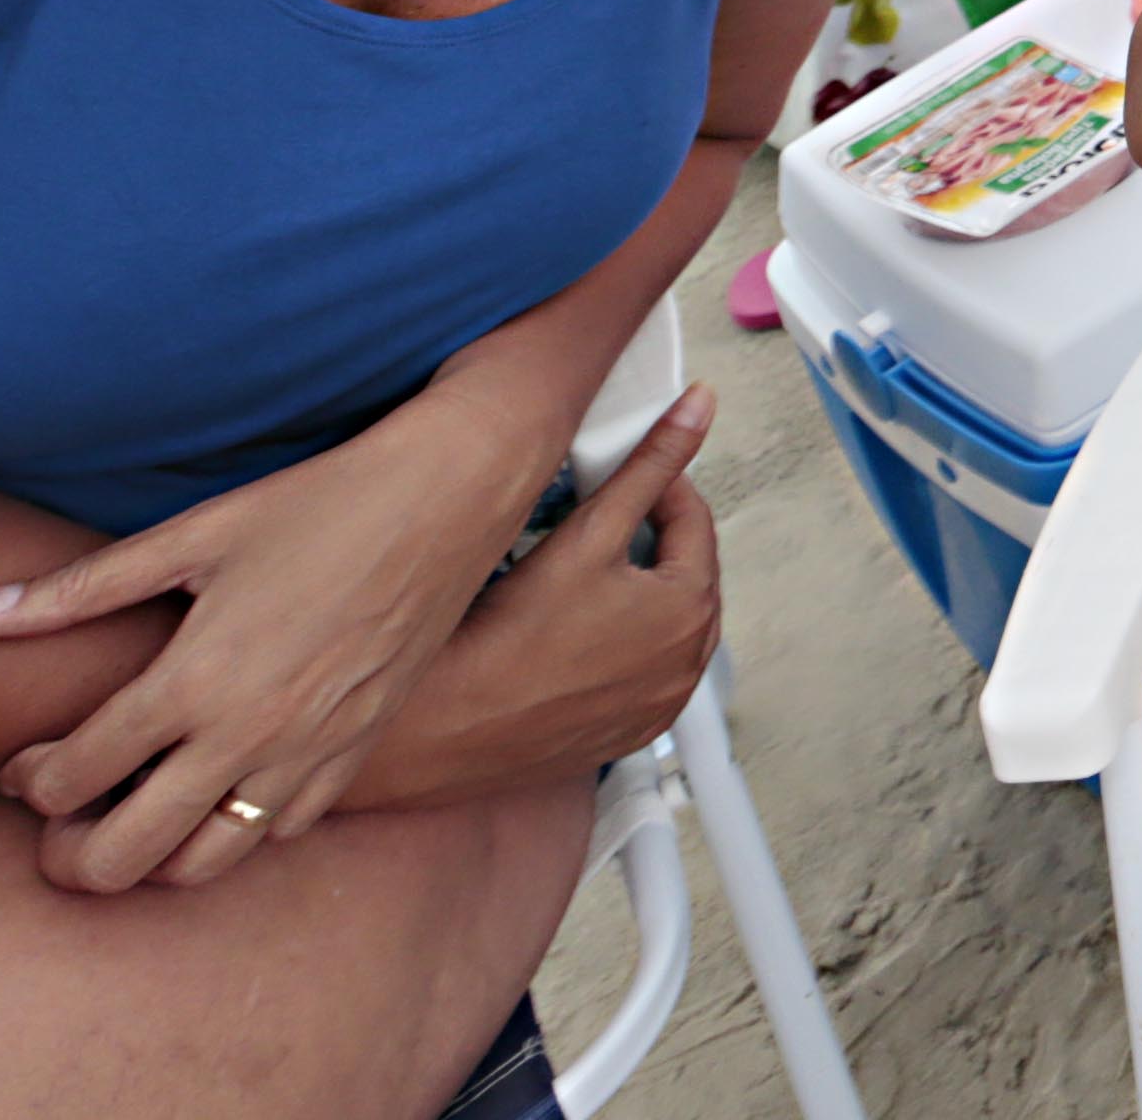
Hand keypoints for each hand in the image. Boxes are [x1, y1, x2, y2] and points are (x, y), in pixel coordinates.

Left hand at [0, 367, 577, 893]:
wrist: (450, 494)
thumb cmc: (318, 502)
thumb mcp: (193, 533)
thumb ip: (74, 590)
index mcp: (195, 680)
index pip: (74, 776)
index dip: (28, 779)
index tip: (20, 761)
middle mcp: (248, 735)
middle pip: (124, 855)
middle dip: (67, 856)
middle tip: (54, 825)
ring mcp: (309, 754)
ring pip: (203, 865)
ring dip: (151, 858)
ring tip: (132, 818)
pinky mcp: (358, 752)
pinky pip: (280, 833)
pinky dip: (235, 831)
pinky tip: (220, 787)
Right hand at [343, 392, 723, 817]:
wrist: (444, 724)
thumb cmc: (509, 635)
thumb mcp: (589, 530)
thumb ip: (650, 464)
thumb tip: (697, 407)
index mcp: (691, 611)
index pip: (695, 522)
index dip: (661, 485)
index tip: (628, 472)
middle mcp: (685, 668)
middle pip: (684, 575)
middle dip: (654, 539)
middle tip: (606, 515)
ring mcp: (655, 708)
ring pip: (664, 626)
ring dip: (642, 592)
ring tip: (589, 570)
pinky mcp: (624, 734)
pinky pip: (641, 674)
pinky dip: (625, 644)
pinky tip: (581, 629)